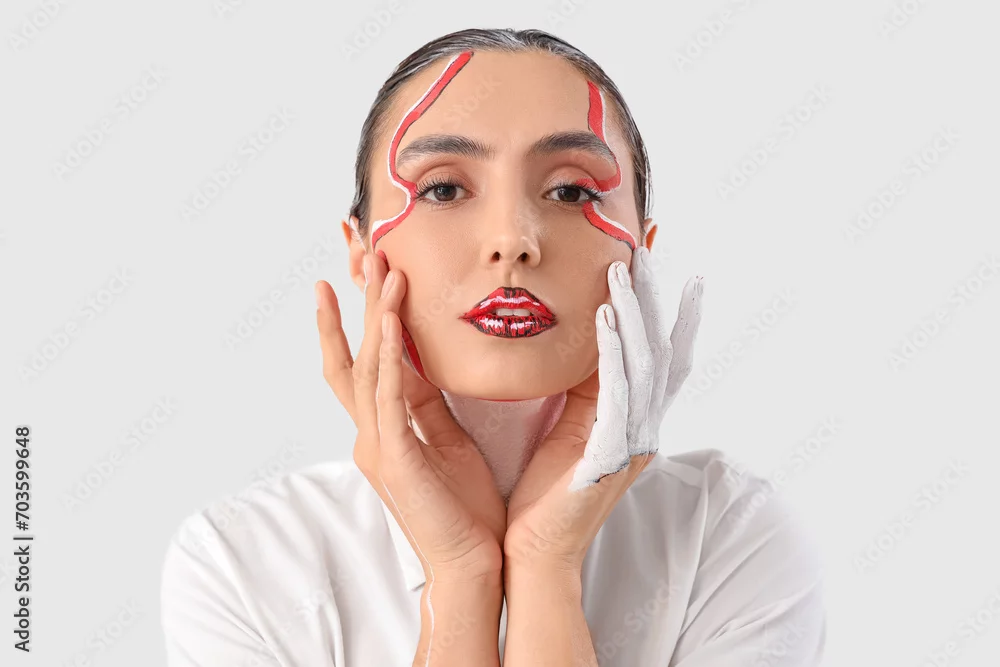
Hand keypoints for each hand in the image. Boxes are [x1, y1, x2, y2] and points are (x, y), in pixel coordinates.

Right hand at [316, 252, 506, 580]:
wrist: (473, 563)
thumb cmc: (464, 507)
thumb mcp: (447, 440)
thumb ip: (430, 402)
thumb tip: (430, 360)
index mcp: (385, 426)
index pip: (365, 355)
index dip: (358, 309)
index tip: (359, 264)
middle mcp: (372, 429)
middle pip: (355, 349)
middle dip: (355, 295)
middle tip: (355, 242)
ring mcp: (377, 444)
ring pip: (368, 365)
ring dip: (373, 313)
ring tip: (380, 266)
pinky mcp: (394, 459)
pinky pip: (388, 398)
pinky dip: (389, 357)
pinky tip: (392, 321)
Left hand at [504, 246, 703, 569]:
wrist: (531, 550)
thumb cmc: (542, 492)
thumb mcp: (566, 427)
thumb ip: (578, 389)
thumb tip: (574, 344)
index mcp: (629, 419)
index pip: (655, 351)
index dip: (663, 305)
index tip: (656, 260)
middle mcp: (641, 425)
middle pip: (661, 346)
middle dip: (656, 295)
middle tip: (647, 247)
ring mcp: (631, 439)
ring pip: (646, 362)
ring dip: (637, 313)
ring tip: (625, 269)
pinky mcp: (610, 452)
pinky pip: (618, 391)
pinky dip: (616, 351)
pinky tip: (607, 318)